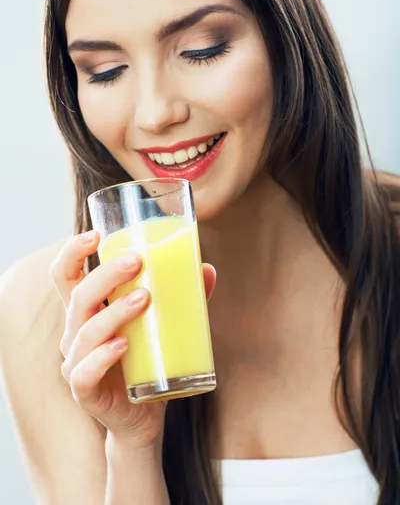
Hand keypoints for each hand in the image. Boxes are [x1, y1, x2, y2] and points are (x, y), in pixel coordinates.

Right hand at [50, 230, 215, 449]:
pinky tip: (123, 345)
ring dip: (114, 311)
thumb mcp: (161, 326)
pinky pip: (85, 371)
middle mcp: (75, 333)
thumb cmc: (147, 362)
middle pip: (78, 296)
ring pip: (84, 331)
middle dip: (106, 274)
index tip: (96, 234)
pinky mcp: (85, 391)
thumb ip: (181, 299)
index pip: (65, 276)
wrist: (143, 418)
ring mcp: (76, 363)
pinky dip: (102, 356)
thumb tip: (207, 269)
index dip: (73, 252)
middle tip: (138, 260)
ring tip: (144, 298)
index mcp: (87, 312)